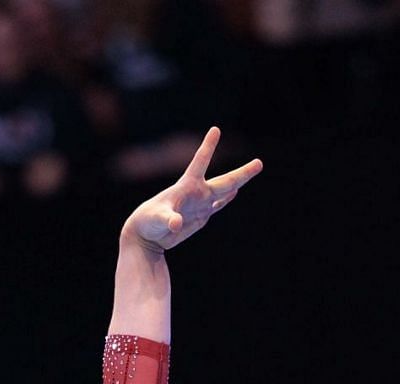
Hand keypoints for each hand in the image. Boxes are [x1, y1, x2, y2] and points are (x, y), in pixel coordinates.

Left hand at [123, 127, 262, 251]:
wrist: (145, 235)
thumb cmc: (148, 222)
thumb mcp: (157, 220)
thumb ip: (167, 220)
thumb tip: (176, 224)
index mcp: (186, 187)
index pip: (200, 162)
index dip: (208, 146)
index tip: (215, 129)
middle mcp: (196, 192)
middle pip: (224, 181)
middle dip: (242, 173)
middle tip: (259, 162)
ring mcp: (200, 204)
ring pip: (225, 191)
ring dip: (239, 181)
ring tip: (254, 168)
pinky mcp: (200, 216)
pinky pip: (218, 205)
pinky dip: (227, 199)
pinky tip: (234, 192)